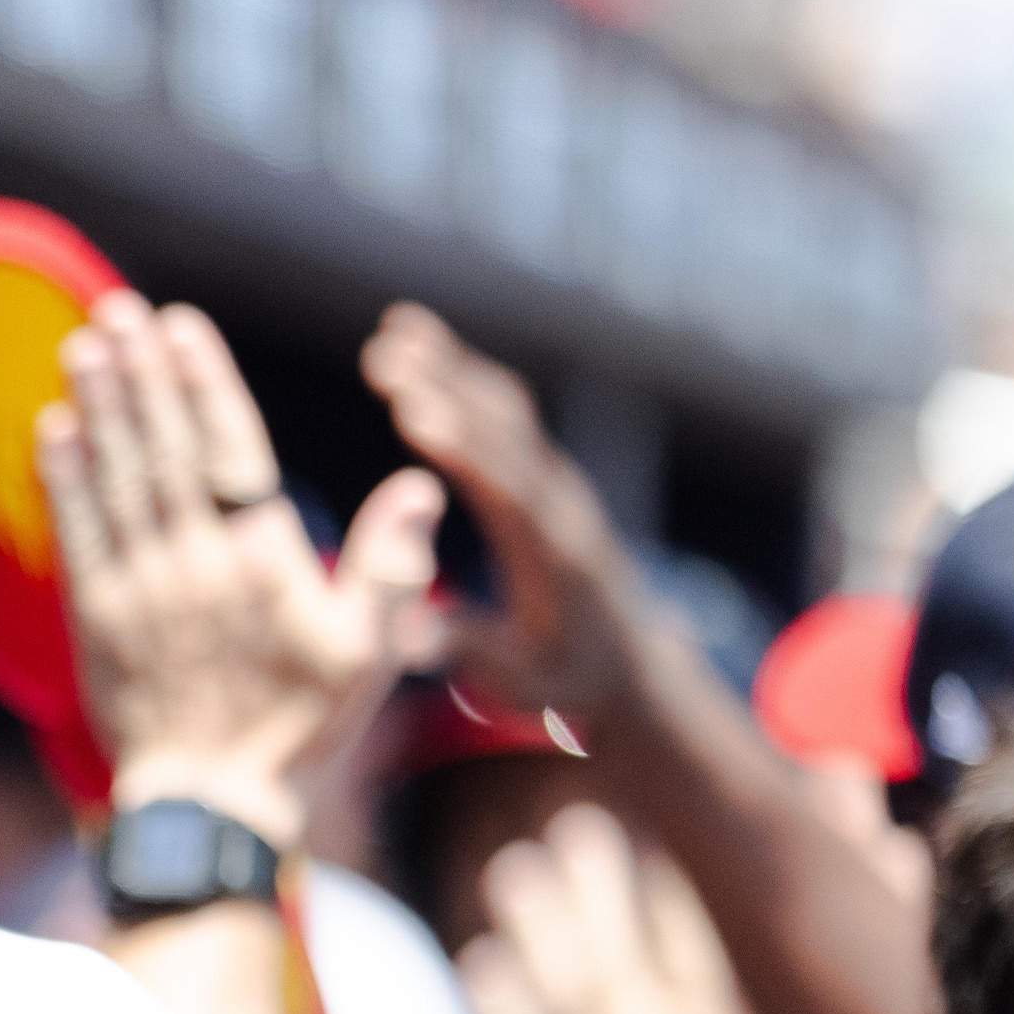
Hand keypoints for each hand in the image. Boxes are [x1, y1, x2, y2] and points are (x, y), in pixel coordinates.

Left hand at [40, 294, 440, 835]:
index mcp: (263, 562)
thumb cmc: (301, 730)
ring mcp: (139, 590)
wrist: (215, 809)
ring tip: (85, 346)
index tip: (180, 323)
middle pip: (162, 449)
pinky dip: (64, 479)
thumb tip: (421, 487)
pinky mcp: (95, 622)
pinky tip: (55, 428)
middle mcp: (195, 565)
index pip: (229, 449)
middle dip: (141, 375)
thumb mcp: (369, 654)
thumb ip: (393, 568)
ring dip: (99, 409)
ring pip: (116, 480)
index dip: (201, 382)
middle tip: (118, 312)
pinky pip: (76, 534)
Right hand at [356, 302, 653, 736]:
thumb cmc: (568, 677)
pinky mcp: (543, 474)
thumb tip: (402, 639)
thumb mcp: (520, 681)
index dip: (462, 447)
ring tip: (391, 333)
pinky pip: (503, 414)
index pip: (506, 488)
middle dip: (445, 389)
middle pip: (502, 431)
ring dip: (451, 368)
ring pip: (503, 410)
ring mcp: (554, 482)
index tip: (411, 411)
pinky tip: (419, 350)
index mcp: (553, 553)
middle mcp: (559, 502)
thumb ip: (468, 651)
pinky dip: (462, 376)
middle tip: (381, 354)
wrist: (632, 660)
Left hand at [464, 803, 791, 1013]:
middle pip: (621, 962)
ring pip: (567, 996)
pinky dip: (504, 1011)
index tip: (646, 842)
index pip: (690, 962)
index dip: (668, 902)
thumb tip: (761, 986)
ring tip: (514, 867)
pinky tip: (480, 962)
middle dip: (597, 894)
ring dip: (542, 933)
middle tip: (572, 827)